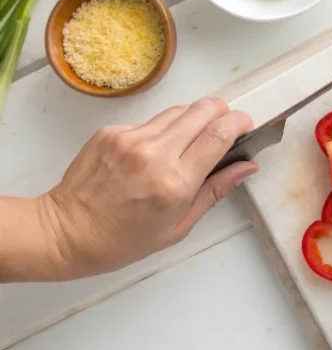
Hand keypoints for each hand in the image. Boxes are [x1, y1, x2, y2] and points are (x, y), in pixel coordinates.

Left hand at [37, 98, 257, 278]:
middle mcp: (154, 154)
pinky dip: (160, 132)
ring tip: (186, 144)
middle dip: (221, 112)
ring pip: (178, 111)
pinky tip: (151, 155)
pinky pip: (149, 122)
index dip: (239, 122)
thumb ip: (215, 191)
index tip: (245, 124)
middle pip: (203, 109)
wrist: (66, 232)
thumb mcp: (179, 226)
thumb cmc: (122, 240)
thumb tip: (247, 166)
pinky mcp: (112, 132)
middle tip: (224, 126)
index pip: (219, 133)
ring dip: (192, 120)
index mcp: (175, 183)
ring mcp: (130, 139)